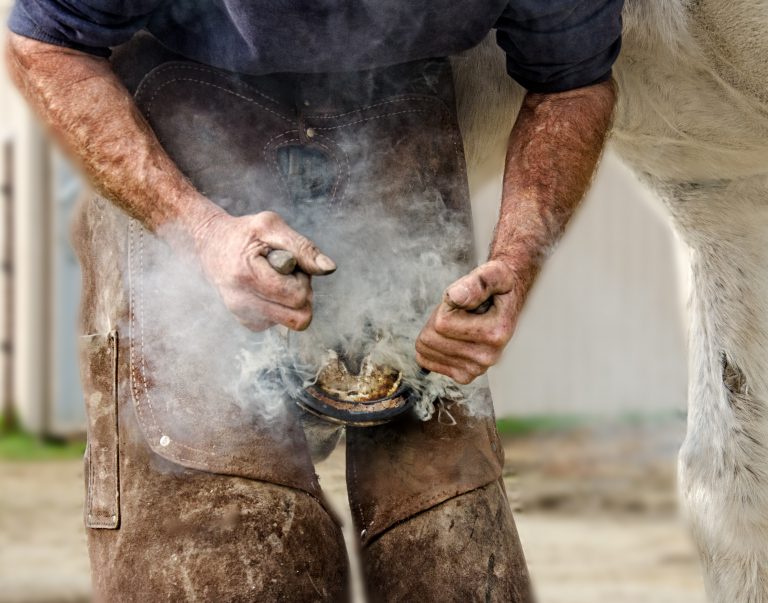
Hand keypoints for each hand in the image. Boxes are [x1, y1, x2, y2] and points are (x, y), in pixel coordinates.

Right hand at [192, 210, 335, 330]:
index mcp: (247, 276)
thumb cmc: (244, 232)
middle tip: (288, 274)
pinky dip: (282, 306)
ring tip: (276, 278)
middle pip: (298, 318)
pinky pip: (281, 323)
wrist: (210, 243)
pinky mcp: (248, 323)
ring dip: (292, 300)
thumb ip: (303, 248)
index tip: (289, 263)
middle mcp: (241, 303)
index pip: (296, 297)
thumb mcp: (272, 227)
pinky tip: (268, 287)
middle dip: (302, 294)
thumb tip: (330, 268)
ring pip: (291, 322)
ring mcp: (243, 316)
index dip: (302, 279)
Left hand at [416, 260, 520, 383]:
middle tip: (458, 312)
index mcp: (495, 333)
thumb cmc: (497, 287)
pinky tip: (452, 337)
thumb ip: (477, 282)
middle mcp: (487, 357)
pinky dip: (432, 346)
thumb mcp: (493, 273)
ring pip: (426, 349)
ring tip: (458, 323)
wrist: (508, 300)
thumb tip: (456, 296)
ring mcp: (476, 369)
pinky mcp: (464, 375)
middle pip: (431, 338)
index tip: (462, 300)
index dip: (445, 306)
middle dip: (437, 319)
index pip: (442, 323)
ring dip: (435, 332)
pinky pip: (427, 360)